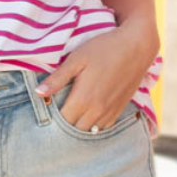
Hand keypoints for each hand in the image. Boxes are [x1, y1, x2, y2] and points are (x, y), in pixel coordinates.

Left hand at [36, 23, 156, 129]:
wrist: (137, 46)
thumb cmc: (104, 48)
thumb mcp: (77, 59)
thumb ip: (57, 78)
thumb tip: (39, 93)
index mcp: (83, 99)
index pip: (62, 121)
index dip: (52, 119)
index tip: (46, 110)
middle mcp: (97, 111)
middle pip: (74, 130)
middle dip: (64, 125)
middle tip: (57, 113)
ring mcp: (110, 112)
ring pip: (89, 131)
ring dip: (79, 126)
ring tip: (72, 115)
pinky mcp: (120, 109)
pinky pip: (103, 127)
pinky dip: (94, 125)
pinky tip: (88, 114)